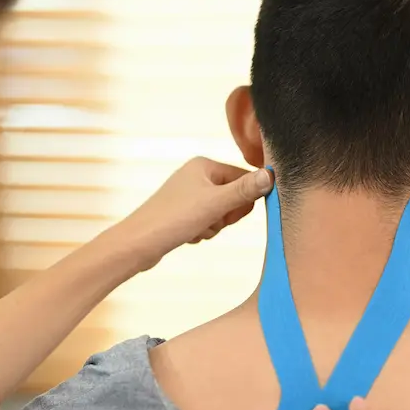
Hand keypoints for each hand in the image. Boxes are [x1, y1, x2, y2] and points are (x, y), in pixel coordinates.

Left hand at [118, 157, 272, 270]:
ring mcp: (189, 194)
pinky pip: (207, 222)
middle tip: (209, 220)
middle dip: (225, 216)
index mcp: (204, 165)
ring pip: (221, 213)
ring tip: (195, 228)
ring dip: (213, 226)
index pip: (244, 178)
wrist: (138, 244)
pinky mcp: (183, 212)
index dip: (244, 200)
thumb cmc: (173, 220)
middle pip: (234, 197)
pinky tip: (187, 234)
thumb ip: (245, 190)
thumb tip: (271, 175)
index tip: (231, 214)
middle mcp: (196, 175)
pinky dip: (202, 232)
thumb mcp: (215, 205)